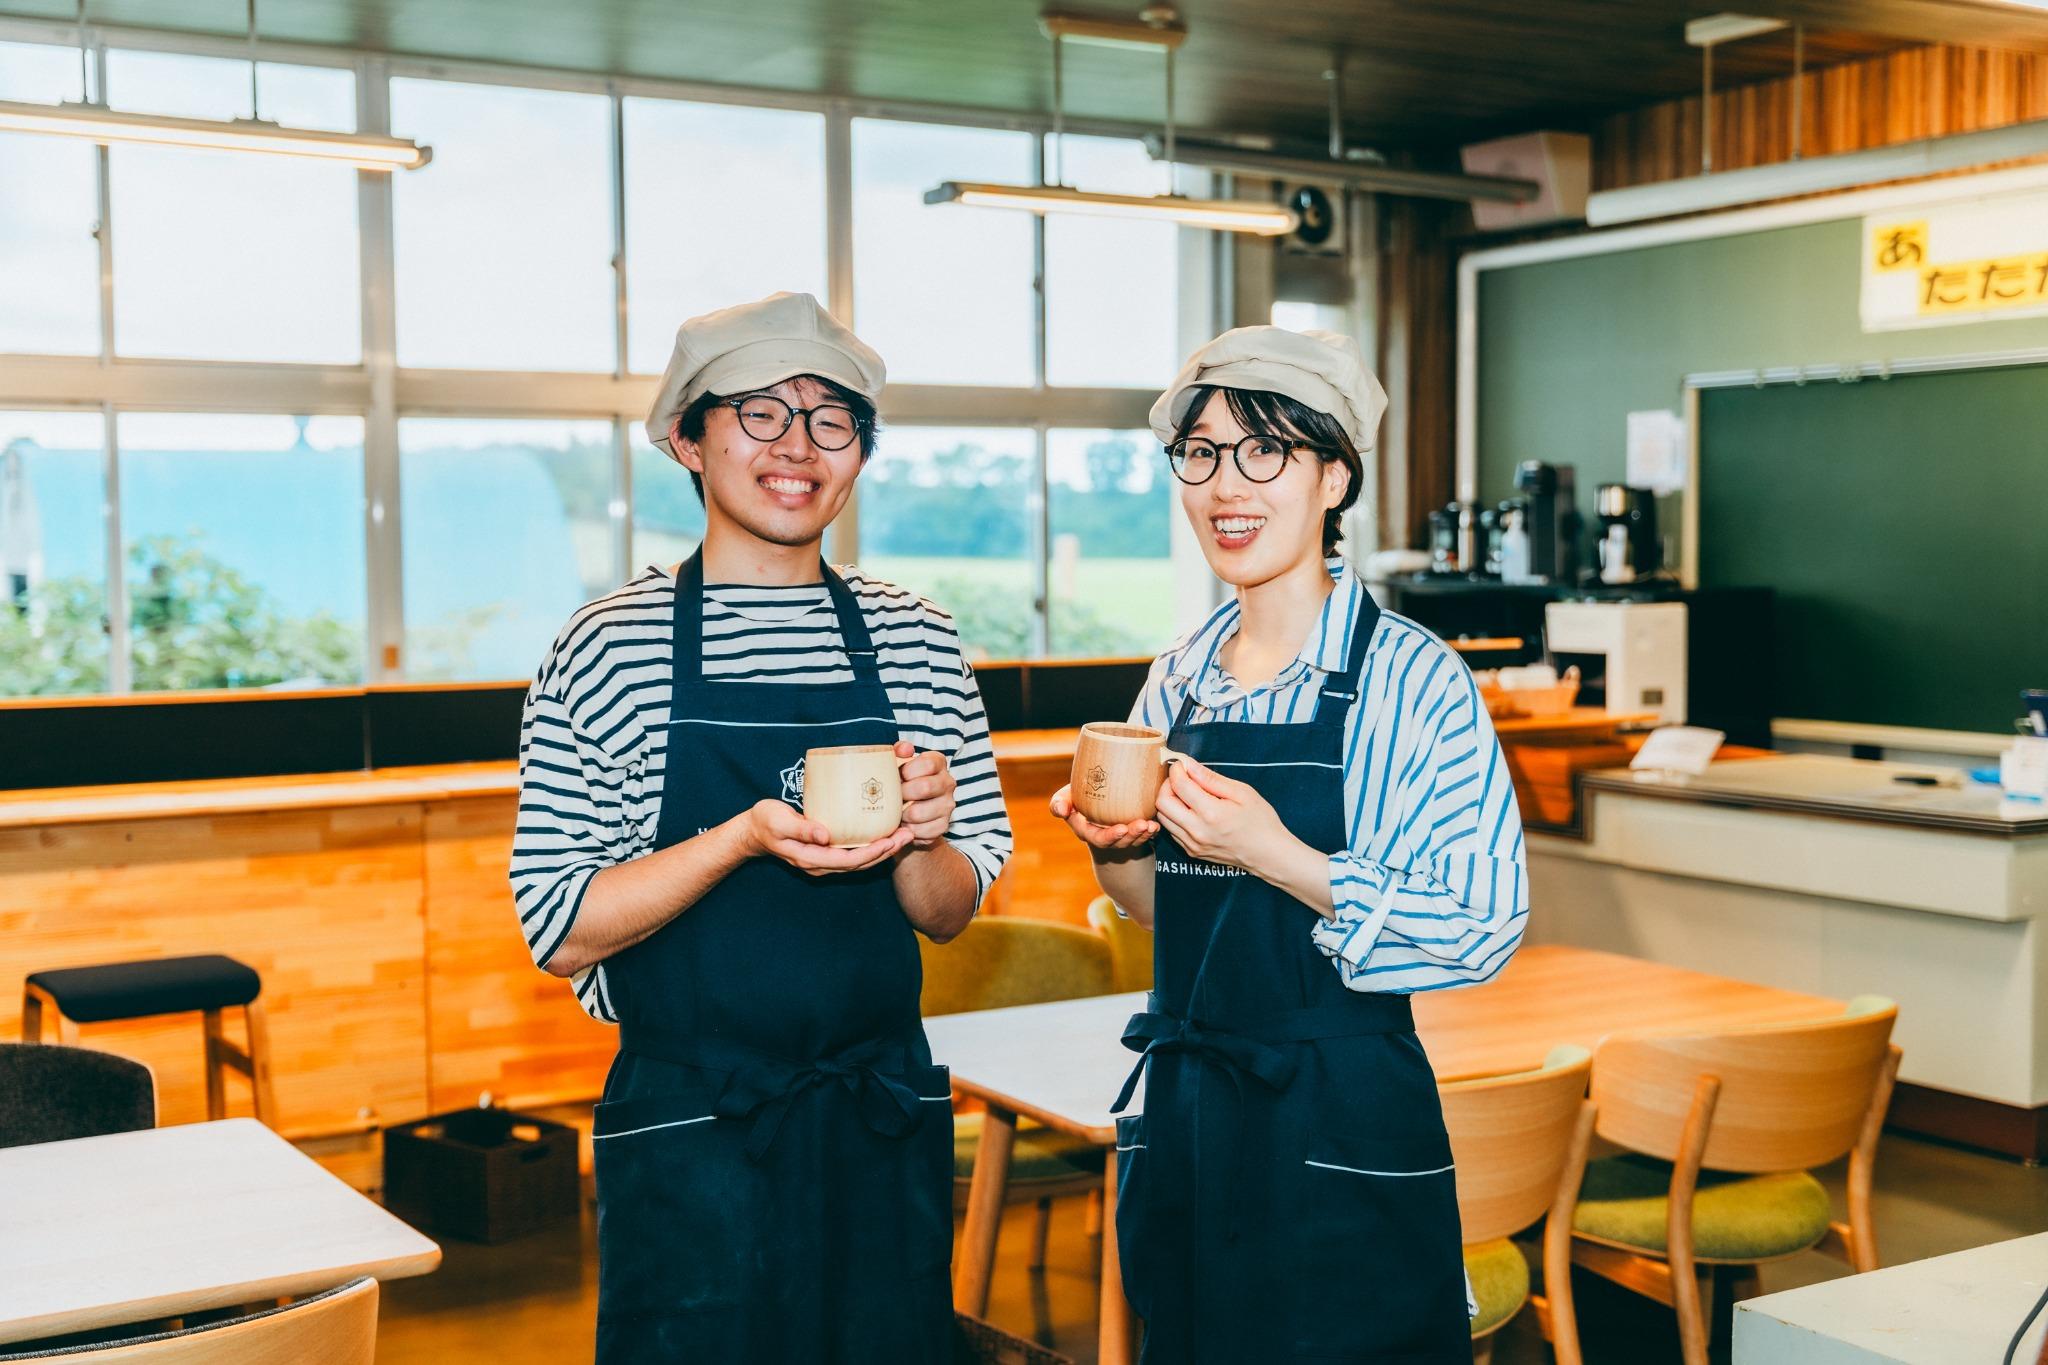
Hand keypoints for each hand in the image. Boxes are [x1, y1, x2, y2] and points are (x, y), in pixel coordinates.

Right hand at [740, 798, 911, 875]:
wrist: (753, 831)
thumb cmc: (765, 821)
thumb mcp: (778, 821)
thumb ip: (801, 829)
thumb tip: (825, 836)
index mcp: (811, 859)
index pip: (848, 861)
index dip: (872, 853)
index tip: (891, 840)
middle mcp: (820, 864)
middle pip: (860, 863)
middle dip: (886, 851)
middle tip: (908, 834)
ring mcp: (823, 861)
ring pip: (859, 861)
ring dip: (883, 850)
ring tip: (904, 835)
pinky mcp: (826, 853)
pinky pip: (853, 854)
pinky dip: (871, 846)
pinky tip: (884, 834)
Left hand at [895, 740, 954, 849]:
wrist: (911, 807)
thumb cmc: (903, 780)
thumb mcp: (899, 761)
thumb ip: (899, 751)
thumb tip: (905, 749)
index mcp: (938, 763)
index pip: (928, 764)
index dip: (908, 771)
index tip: (899, 776)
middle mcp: (948, 783)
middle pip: (925, 787)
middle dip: (902, 793)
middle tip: (893, 797)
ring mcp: (947, 805)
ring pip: (919, 813)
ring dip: (901, 814)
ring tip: (895, 812)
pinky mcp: (943, 825)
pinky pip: (922, 831)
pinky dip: (908, 829)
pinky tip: (903, 824)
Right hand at [1049, 784, 1159, 851]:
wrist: (1096, 802)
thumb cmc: (1078, 798)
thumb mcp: (1066, 799)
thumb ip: (1059, 803)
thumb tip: (1060, 808)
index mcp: (1087, 831)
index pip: (1098, 838)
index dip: (1110, 836)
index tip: (1121, 828)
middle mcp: (1104, 837)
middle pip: (1119, 842)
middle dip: (1131, 835)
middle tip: (1142, 825)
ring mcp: (1119, 837)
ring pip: (1132, 840)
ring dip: (1143, 834)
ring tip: (1151, 825)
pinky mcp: (1132, 833)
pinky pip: (1143, 836)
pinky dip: (1151, 832)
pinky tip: (1156, 825)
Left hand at [1154, 757, 1287, 870]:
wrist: (1269, 854)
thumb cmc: (1260, 821)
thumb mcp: (1242, 792)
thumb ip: (1211, 778)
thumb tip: (1188, 765)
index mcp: (1211, 813)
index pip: (1179, 786)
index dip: (1177, 770)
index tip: (1183, 764)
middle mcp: (1197, 831)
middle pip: (1162, 803)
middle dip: (1168, 785)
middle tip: (1182, 778)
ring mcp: (1193, 844)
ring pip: (1163, 818)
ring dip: (1169, 801)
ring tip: (1186, 794)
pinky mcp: (1192, 852)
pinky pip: (1172, 830)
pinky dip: (1175, 816)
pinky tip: (1191, 810)